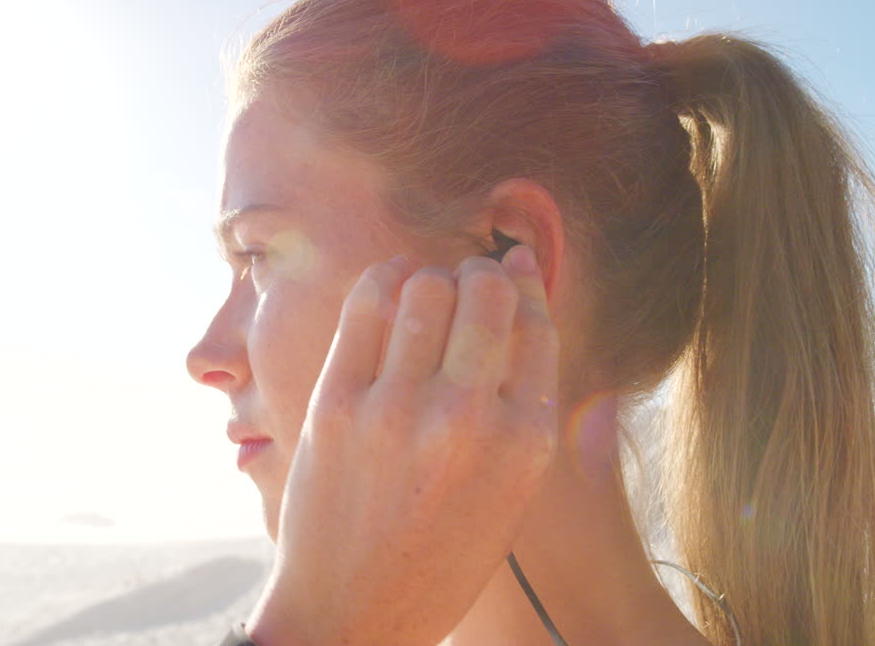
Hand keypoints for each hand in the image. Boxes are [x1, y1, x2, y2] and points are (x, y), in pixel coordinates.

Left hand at [246, 245, 559, 645]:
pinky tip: (388, 285)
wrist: (351, 612)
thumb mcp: (510, 496)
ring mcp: (398, 409)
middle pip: (488, 293)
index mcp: (525, 444)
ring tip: (425, 289)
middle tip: (467, 279)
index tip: (513, 265)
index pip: (537, 326)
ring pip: (427, 287)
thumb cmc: (436, 556)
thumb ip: (527, 411)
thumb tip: (528, 313)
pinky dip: (383, 280)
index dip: (526, 283)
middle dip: (481, 273)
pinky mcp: (336, 403)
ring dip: (431, 276)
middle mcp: (468, 419)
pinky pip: (367, 305)